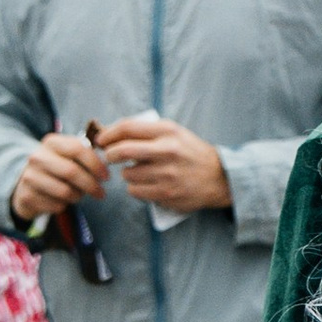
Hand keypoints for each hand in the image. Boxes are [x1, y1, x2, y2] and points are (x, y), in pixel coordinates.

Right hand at [13, 130, 110, 224]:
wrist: (26, 185)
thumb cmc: (57, 169)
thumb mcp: (68, 156)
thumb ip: (86, 155)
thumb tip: (109, 159)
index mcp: (51, 142)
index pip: (77, 149)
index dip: (95, 164)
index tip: (106, 177)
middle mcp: (37, 157)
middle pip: (71, 172)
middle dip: (91, 185)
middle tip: (101, 193)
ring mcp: (29, 176)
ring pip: (65, 191)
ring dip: (78, 196)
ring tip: (80, 195)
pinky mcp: (27, 196)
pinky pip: (56, 205)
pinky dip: (65, 205)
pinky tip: (62, 201)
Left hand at [96, 113, 231, 212]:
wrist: (219, 178)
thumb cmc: (191, 153)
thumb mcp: (174, 133)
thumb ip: (147, 132)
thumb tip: (111, 134)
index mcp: (168, 132)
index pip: (127, 128)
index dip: (108, 134)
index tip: (101, 140)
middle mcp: (167, 151)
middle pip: (122, 151)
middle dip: (109, 155)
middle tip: (110, 157)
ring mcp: (167, 174)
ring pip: (127, 174)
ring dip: (127, 174)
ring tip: (140, 172)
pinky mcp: (166, 193)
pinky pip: (135, 191)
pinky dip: (136, 188)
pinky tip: (147, 184)